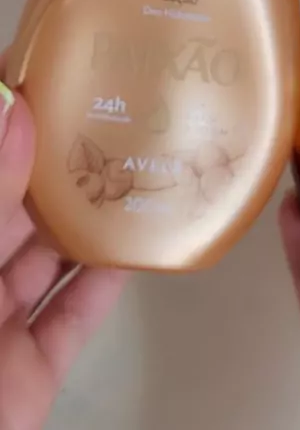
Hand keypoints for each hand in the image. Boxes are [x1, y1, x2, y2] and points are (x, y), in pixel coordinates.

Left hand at [0, 75, 126, 429]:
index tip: (46, 79)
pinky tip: (136, 242)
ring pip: (45, 262)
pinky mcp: (31, 371)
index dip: (6, 127)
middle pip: (11, 211)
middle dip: (54, 167)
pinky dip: (103, 286)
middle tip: (104, 115)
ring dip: (85, 222)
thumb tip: (11, 105)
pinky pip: (72, 319)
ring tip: (130, 166)